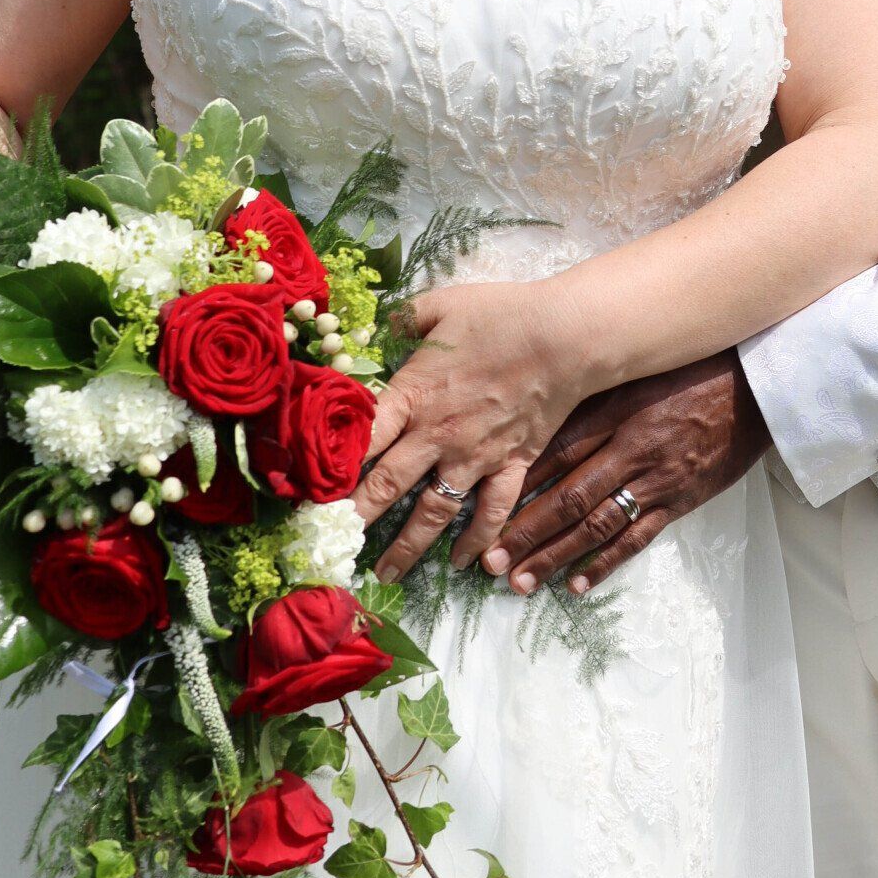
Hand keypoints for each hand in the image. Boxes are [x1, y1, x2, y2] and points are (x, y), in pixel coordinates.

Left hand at [355, 276, 584, 579]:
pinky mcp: (511, 465)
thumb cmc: (501, 315)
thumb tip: (378, 323)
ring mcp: (475, 456)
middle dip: (357, 518)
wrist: (564, 336)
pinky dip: (478, 541)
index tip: (313, 493)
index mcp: (413, 394)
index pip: (363, 441)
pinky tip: (464, 564)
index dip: (334, 469)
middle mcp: (437, 434)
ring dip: (407, 546)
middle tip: (335, 545)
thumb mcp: (440, 305)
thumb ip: (403, 318)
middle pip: (386, 485)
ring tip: (385, 573)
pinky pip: (491, 512)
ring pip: (432, 512)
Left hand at [480, 354, 766, 595]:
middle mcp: (632, 447)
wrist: (757, 386)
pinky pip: (638, 537)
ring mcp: (657, 478)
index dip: (516, 482)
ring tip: (519, 581)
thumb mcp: (636, 368)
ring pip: (597, 525)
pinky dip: (605, 564)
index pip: (555, 451)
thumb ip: (590, 389)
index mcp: (616, 409)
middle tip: (487, 561)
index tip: (480, 506)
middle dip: (525, 531)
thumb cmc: (691, 368)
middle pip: (569, 496)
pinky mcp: (681, 500)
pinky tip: (575, 585)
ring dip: (555, 556)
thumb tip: (534, 410)